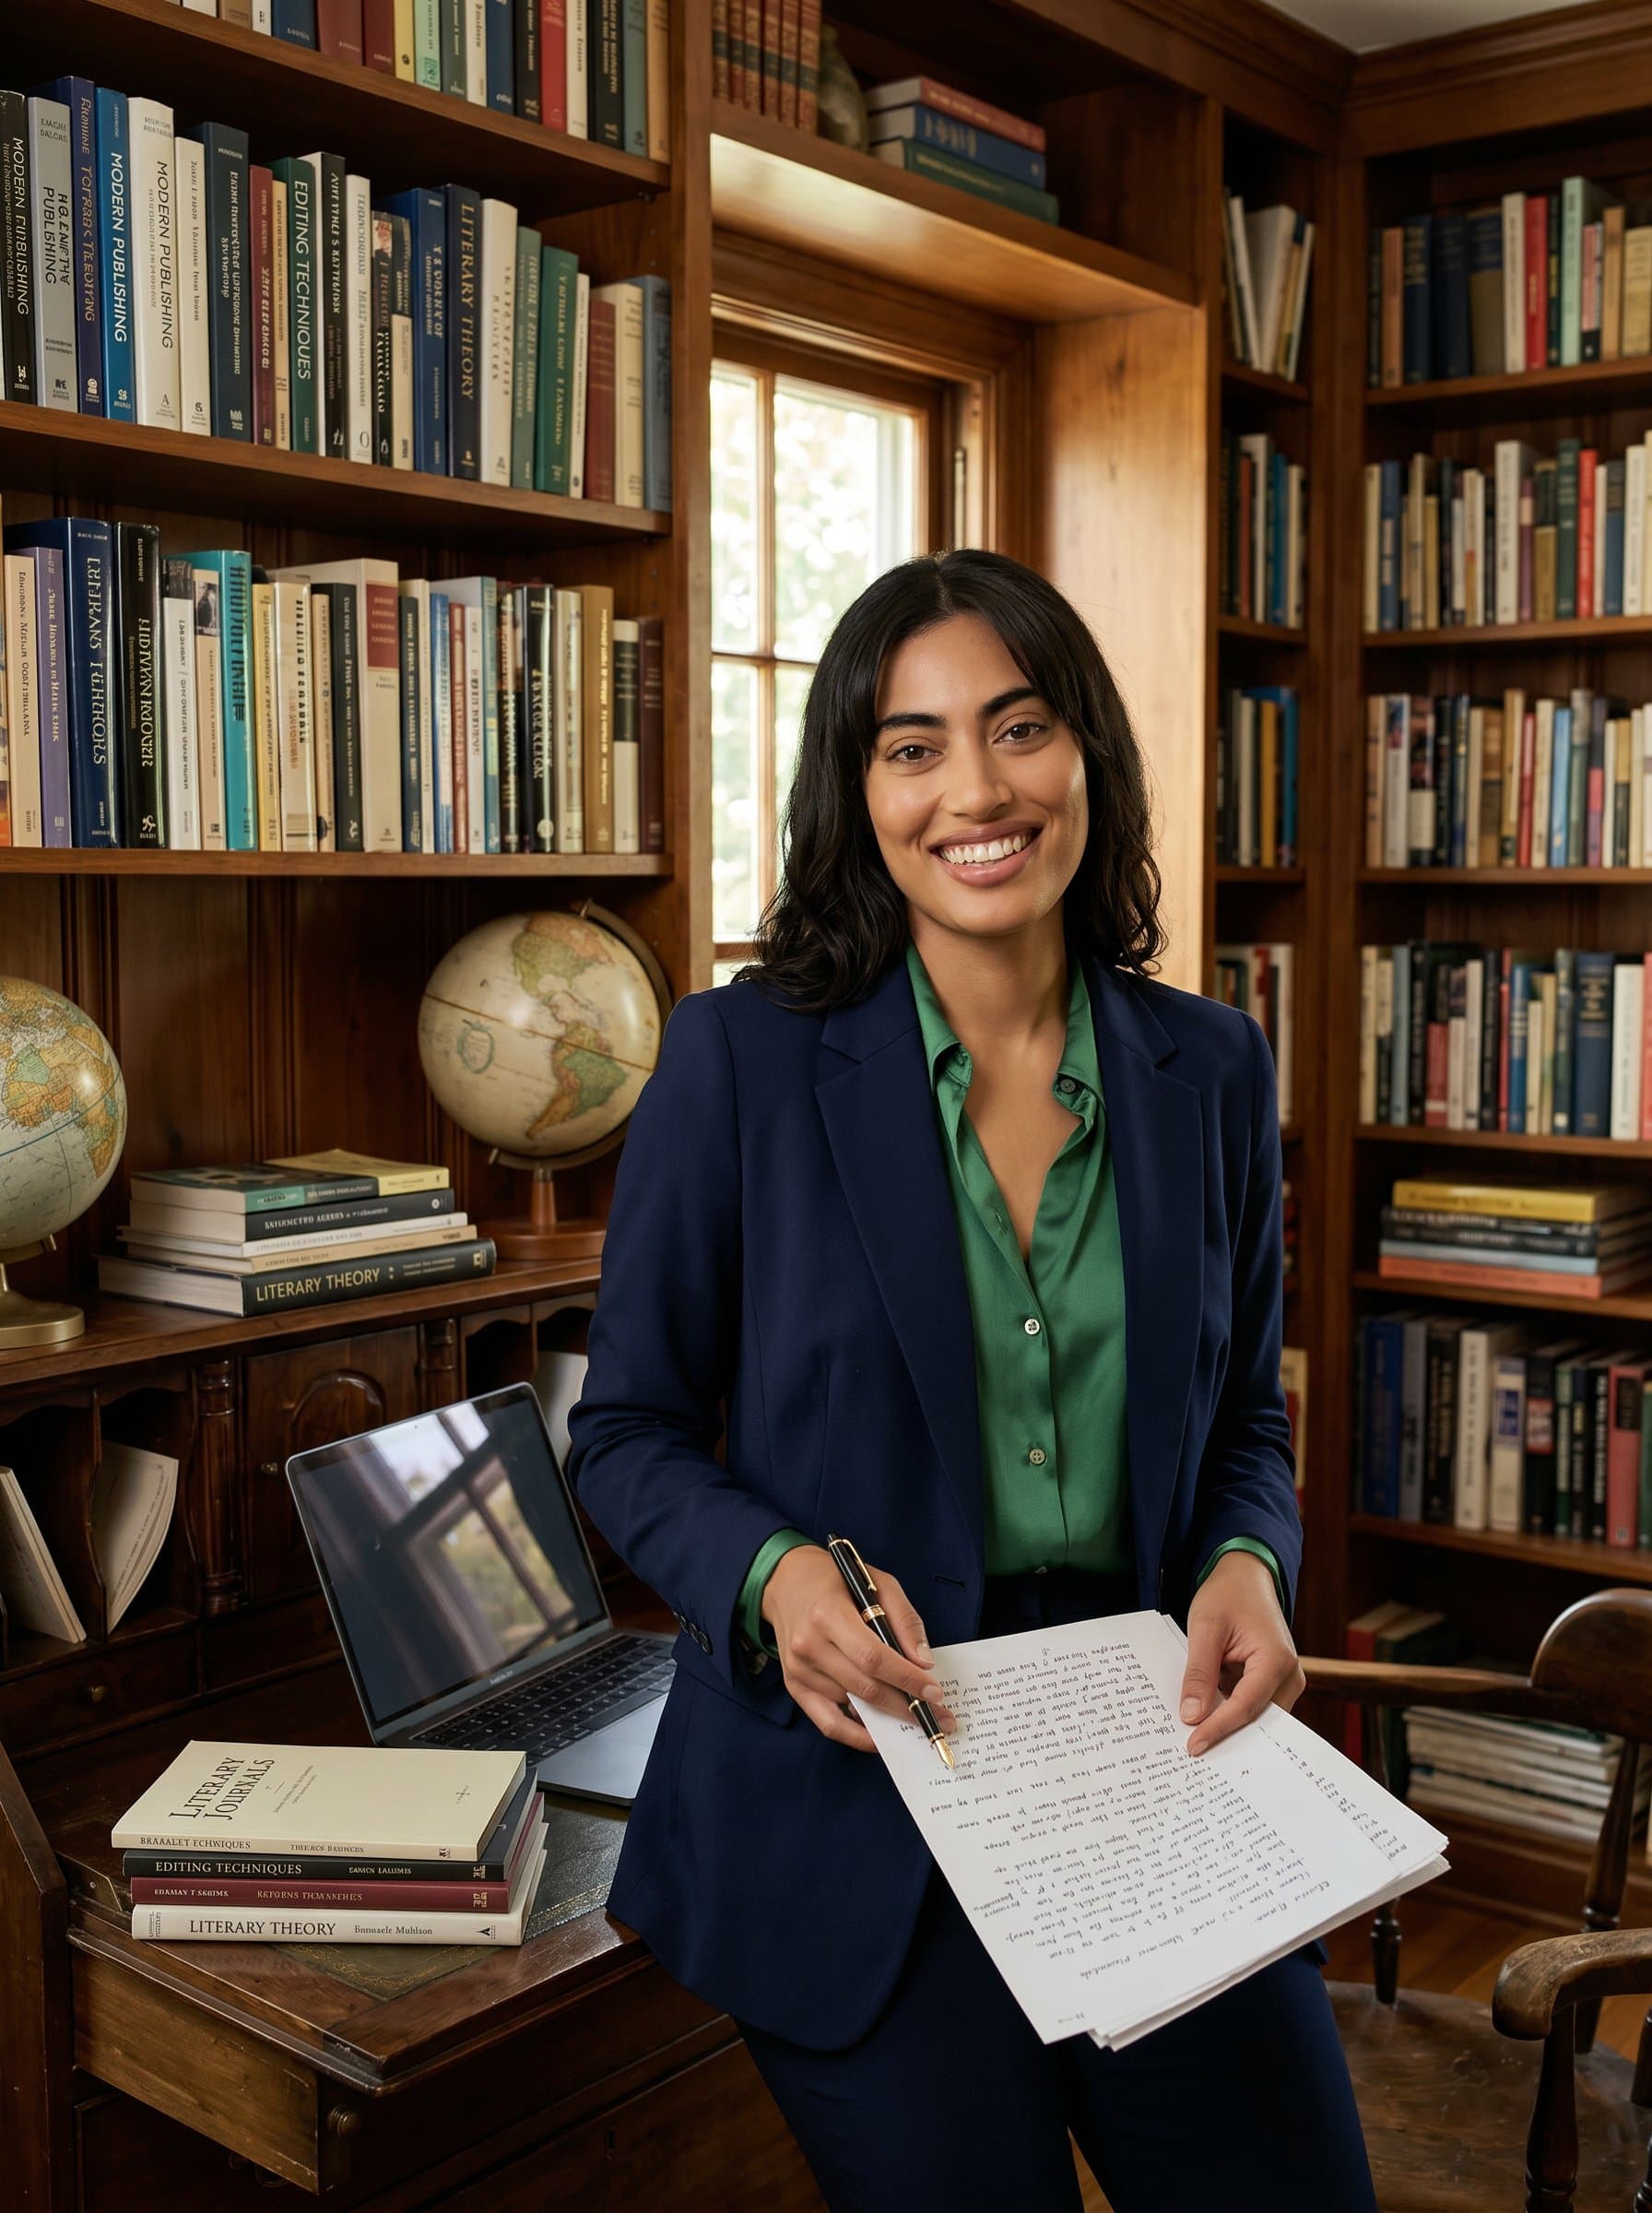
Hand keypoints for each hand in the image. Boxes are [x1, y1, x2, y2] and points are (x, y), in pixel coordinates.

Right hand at [761, 1546, 956, 1751]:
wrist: (787, 1581)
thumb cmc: (837, 1580)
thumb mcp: (878, 1583)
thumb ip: (904, 1620)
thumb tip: (924, 1663)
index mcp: (828, 1614)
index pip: (873, 1657)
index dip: (907, 1679)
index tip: (935, 1692)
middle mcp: (809, 1646)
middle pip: (865, 1688)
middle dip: (906, 1706)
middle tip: (938, 1716)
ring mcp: (799, 1670)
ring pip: (852, 1706)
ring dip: (887, 1717)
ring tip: (916, 1718)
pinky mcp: (795, 1686)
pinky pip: (828, 1723)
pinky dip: (857, 1736)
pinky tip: (881, 1735)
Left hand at [1178, 1549, 1303, 1756]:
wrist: (1246, 1576)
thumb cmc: (1228, 1595)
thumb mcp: (1205, 1627)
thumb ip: (1199, 1672)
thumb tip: (1191, 1715)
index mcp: (1276, 1660)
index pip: (1246, 1706)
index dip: (1219, 1728)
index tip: (1193, 1746)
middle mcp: (1289, 1675)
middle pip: (1256, 1717)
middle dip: (1226, 1735)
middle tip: (1192, 1755)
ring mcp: (1285, 1680)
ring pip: (1255, 1715)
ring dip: (1227, 1724)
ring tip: (1195, 1741)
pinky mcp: (1274, 1682)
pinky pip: (1252, 1704)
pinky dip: (1230, 1711)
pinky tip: (1205, 1719)